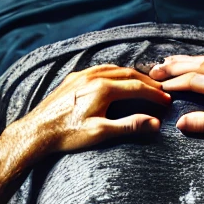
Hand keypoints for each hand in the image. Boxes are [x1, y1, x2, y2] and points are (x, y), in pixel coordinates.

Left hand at [12, 64, 168, 154]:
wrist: (37, 132)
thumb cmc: (67, 134)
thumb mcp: (101, 133)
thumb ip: (129, 126)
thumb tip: (154, 123)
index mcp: (103, 89)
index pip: (137, 87)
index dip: (155, 94)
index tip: (167, 100)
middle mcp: (93, 77)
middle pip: (128, 74)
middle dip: (146, 82)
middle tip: (160, 90)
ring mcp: (81, 76)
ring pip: (113, 68)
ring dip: (131, 74)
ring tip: (143, 83)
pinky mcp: (72, 79)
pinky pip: (98, 69)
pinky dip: (114, 72)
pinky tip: (116, 78)